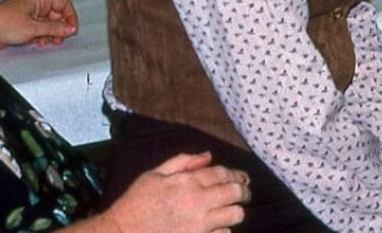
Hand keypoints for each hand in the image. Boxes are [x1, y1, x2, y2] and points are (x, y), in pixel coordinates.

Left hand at [0, 0, 79, 50]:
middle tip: (60, 39)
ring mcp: (27, 14)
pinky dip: (40, 36)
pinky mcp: (21, 24)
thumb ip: (54, 28)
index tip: (71, 30)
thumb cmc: (0, 23)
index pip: (63, 4)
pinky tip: (36, 42)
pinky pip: (37, 29)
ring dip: (50, 33)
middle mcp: (34, 5)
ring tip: (47, 42)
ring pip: (47, 23)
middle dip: (59, 27)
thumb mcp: (33, 28)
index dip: (70, 16)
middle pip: (56, 14)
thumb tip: (71, 28)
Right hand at [95, 152, 248, 232]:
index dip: (236, 174)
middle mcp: (198, 202)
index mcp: (188, 182)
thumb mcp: (154, 174)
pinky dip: (224, 230)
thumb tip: (208, 156)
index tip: (242, 177)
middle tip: (245, 193)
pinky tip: (219, 227)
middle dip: (244, 191)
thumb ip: (183, 162)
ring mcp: (199, 225)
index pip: (223, 174)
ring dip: (236, 211)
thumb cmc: (135, 202)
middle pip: (235, 193)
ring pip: (234, 215)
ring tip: (233, 210)